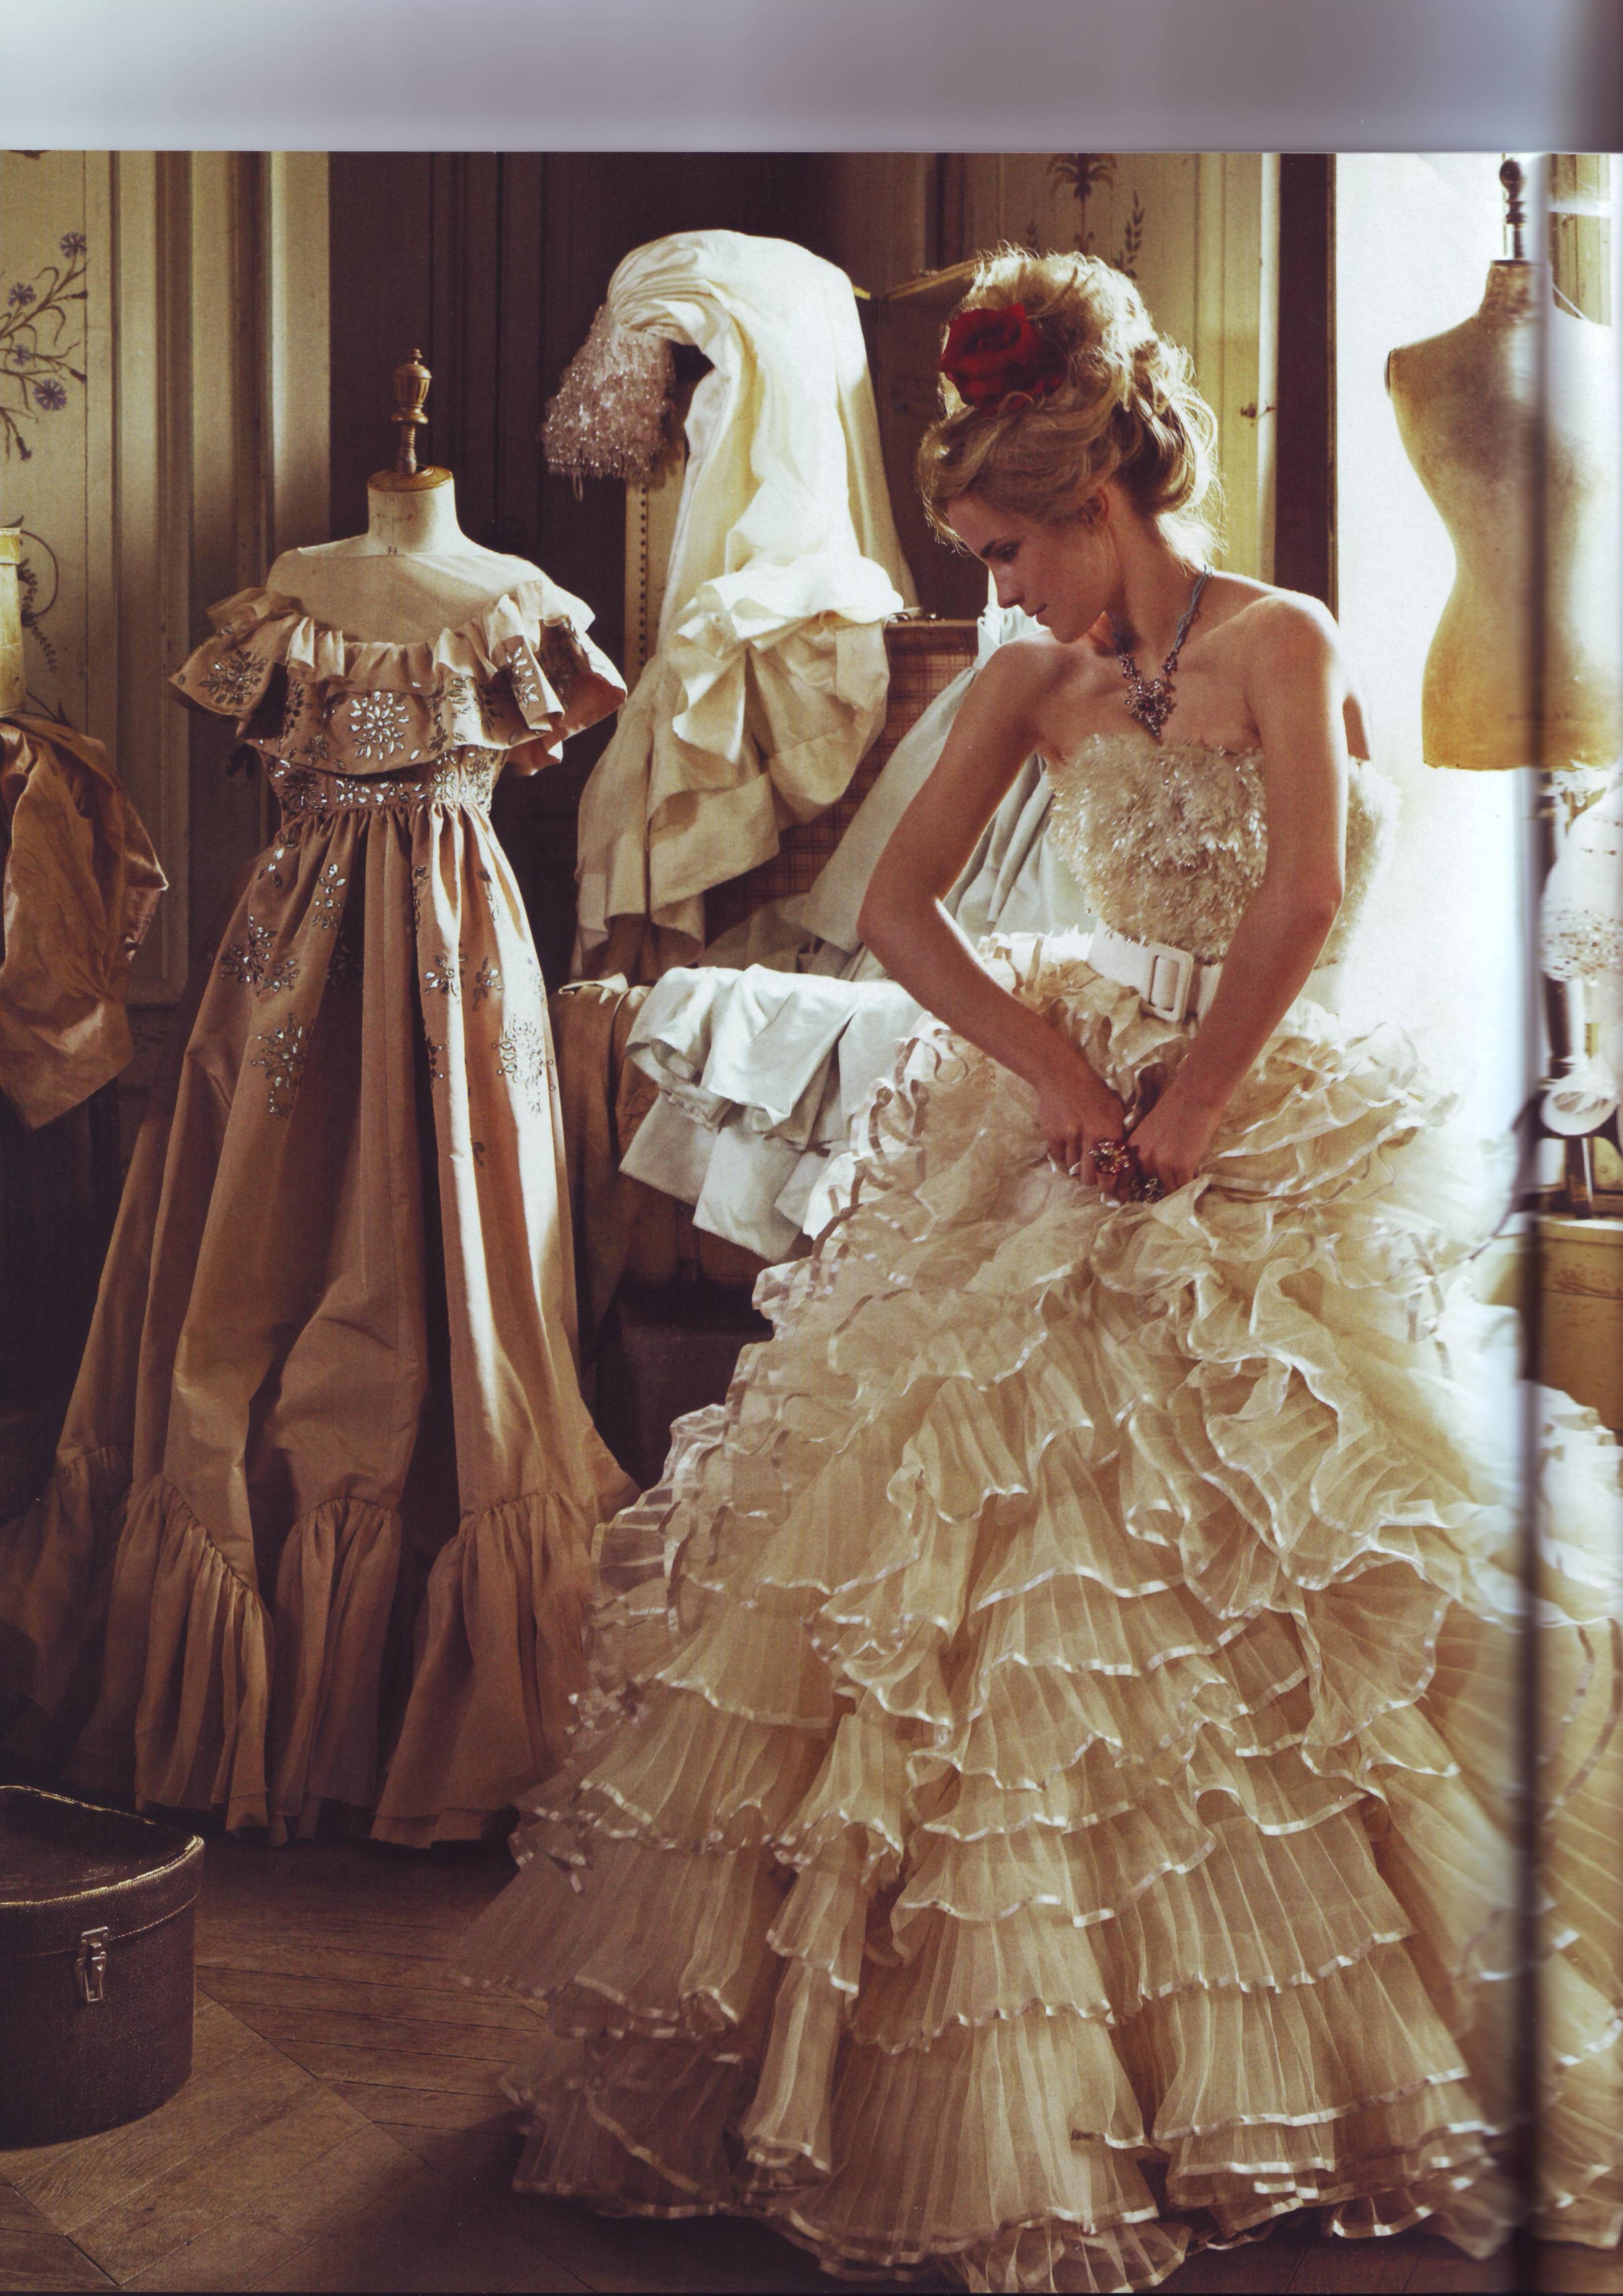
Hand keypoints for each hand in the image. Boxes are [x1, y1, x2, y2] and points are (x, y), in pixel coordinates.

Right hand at [1033, 1046, 1126, 1187]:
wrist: (1061, 1074)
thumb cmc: (1093, 1091)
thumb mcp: (1114, 1110)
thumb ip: (1118, 1136)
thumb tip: (1122, 1166)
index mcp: (1111, 1129)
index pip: (1114, 1169)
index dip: (1113, 1187)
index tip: (1114, 1196)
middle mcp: (1091, 1136)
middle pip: (1091, 1177)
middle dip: (1094, 1181)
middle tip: (1095, 1178)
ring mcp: (1070, 1137)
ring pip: (1075, 1171)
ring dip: (1078, 1170)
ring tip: (1081, 1160)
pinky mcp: (1052, 1136)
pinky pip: (1060, 1161)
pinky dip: (1065, 1161)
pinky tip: (1069, 1151)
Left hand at [1120, 1081, 1221, 1199]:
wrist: (1194, 1096)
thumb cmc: (1175, 1108)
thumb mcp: (1148, 1130)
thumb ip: (1144, 1150)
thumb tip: (1147, 1173)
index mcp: (1133, 1148)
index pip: (1123, 1178)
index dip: (1127, 1191)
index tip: (1131, 1199)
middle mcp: (1143, 1158)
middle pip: (1146, 1188)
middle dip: (1156, 1192)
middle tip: (1165, 1194)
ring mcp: (1162, 1164)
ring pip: (1167, 1190)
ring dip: (1175, 1192)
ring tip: (1182, 1190)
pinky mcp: (1181, 1167)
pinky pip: (1183, 1188)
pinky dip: (1189, 1189)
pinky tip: (1194, 1184)